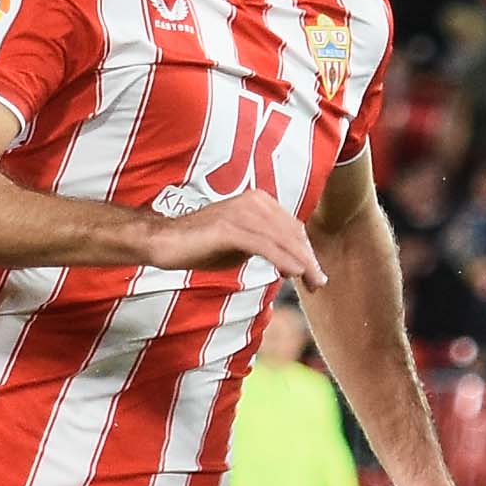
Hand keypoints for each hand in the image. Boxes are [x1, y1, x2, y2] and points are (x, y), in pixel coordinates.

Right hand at [144, 193, 327, 288]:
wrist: (167, 241)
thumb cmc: (203, 244)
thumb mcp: (242, 244)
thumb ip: (266, 246)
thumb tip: (291, 262)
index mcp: (259, 201)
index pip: (292, 228)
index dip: (306, 252)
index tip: (315, 275)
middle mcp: (253, 201)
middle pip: (292, 233)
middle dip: (309, 260)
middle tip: (319, 284)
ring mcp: (241, 212)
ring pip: (282, 239)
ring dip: (301, 263)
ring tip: (312, 283)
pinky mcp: (229, 227)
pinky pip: (264, 245)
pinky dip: (282, 259)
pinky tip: (294, 273)